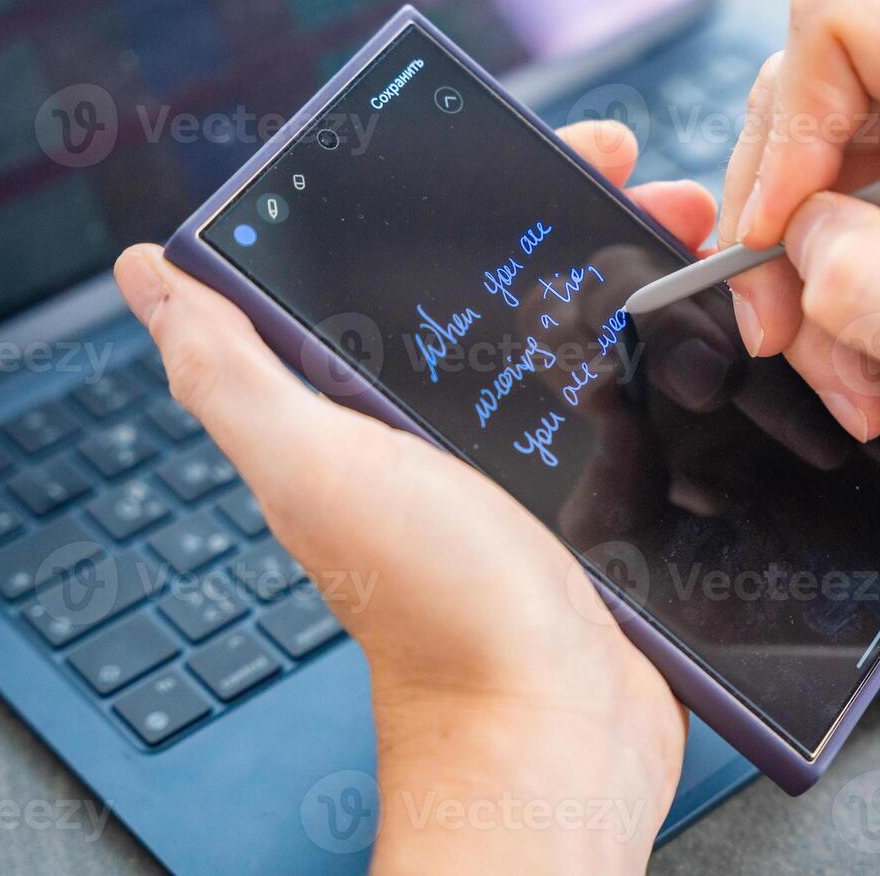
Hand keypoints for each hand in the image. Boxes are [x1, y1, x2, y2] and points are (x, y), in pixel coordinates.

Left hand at [113, 122, 708, 873]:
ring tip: (713, 245)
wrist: (549, 729)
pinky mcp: (614, 505)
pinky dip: (684, 365)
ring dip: (655, 281)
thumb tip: (149, 273)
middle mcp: (463, 429)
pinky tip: (729, 334)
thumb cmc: (431, 604)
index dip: (500, 192)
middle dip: (602, 219)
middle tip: (667, 185)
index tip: (565, 149)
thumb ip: (232, 374)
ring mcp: (546, 465)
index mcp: (389, 407)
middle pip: (537, 288)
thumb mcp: (315, 467)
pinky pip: (650, 411)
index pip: (439, 262)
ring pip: (606, 341)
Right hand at [721, 0, 879, 503]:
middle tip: (788, 335)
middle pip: (816, 112)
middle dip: (787, 239)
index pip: (840, 27)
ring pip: (829, 184)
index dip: (782, 132)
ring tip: (872, 383)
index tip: (769, 237)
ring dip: (825, 293)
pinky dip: (859, 305)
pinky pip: (867, 226)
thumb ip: (879, 293)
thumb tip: (789, 246)